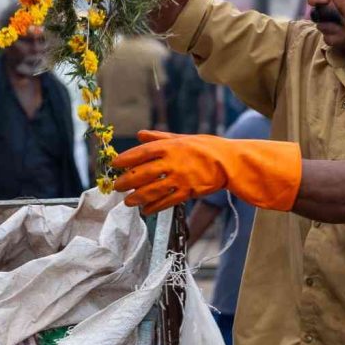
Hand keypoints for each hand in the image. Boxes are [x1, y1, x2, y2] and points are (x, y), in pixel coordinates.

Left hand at [112, 130, 301, 215]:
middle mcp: (173, 162)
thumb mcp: (182, 137)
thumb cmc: (206, 147)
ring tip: (128, 202)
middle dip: (127, 181)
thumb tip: (139, 134)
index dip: (126, 159)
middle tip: (116, 187)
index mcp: (170, 146)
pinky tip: (146, 211)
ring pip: (152, 190)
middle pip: (143, 173)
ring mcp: (181, 178)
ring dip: (137, 197)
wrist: (230, 162)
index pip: (142, 153)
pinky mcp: (188, 191)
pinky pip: (167, 201)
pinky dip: (154, 207)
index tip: (114, 164)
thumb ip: (159, 137)